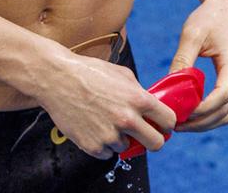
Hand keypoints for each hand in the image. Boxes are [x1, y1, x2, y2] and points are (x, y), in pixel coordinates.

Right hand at [37, 50, 177, 160]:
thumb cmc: (90, 72)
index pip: (169, 121)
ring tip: (108, 121)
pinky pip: (108, 153)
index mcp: (138, 99)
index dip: (168, 123)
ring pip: (128, 148)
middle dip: (154, 139)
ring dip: (122, 138)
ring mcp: (110, 135)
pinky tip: (96, 126)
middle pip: (156, 144)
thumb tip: (151, 107)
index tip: (163, 124)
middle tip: (145, 134)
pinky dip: (105, 144)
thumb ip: (140, 92)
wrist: (59, 80)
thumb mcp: (123, 74)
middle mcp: (127, 119)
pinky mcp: (94, 147)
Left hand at [168, 0, 227, 130]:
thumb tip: (169, 89)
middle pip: (225, 112)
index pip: (221, 97)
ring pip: (227, 114)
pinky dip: (210, 115)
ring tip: (181, 123)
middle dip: (199, 123)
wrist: (226, 5)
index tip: (179, 114)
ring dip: (205, 123)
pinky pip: (227, 107)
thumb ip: (182, 61)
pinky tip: (190, 113)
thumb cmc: (209, 17)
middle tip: (175, 125)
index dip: (201, 110)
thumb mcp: (191, 34)